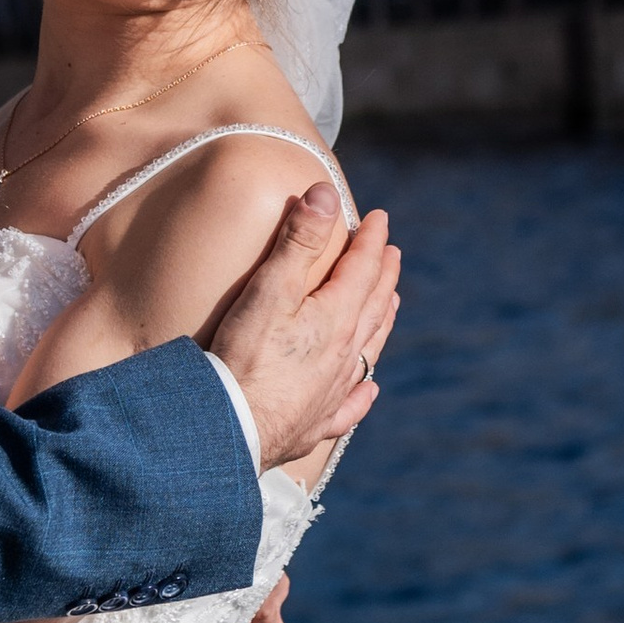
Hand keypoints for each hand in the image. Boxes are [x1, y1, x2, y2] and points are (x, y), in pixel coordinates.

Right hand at [205, 185, 398, 479]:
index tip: (380, 219)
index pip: (362, 269)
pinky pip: (351, 405)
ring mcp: (332, 391)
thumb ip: (299, 240)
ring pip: (369, 350)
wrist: (231, 429)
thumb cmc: (245, 357)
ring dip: (382, 322)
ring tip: (391, 304)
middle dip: (382, 276)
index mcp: (336, 318)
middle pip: (373, 307)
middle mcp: (344, 355)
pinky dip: (364, 392)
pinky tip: (371, 388)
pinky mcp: (315, 423)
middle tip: (391, 254)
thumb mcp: (270, 289)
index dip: (371, 240)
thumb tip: (326, 193)